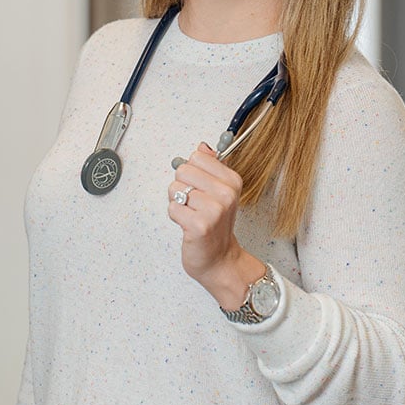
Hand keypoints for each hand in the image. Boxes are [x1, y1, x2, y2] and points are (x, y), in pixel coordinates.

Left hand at [168, 142, 265, 308]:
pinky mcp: (199, 225)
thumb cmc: (216, 225)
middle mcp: (226, 193)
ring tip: (191, 214)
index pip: (197, 156)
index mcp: (232, 180)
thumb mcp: (219, 192)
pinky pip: (172, 208)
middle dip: (181, 187)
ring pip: (175, 189)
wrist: (219, 259)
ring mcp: (214, 210)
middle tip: (194, 204)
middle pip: (183, 170)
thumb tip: (203, 146)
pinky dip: (176, 217)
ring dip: (178, 203)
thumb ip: (210, 167)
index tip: (200, 188)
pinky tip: (188, 225)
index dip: (192, 172)